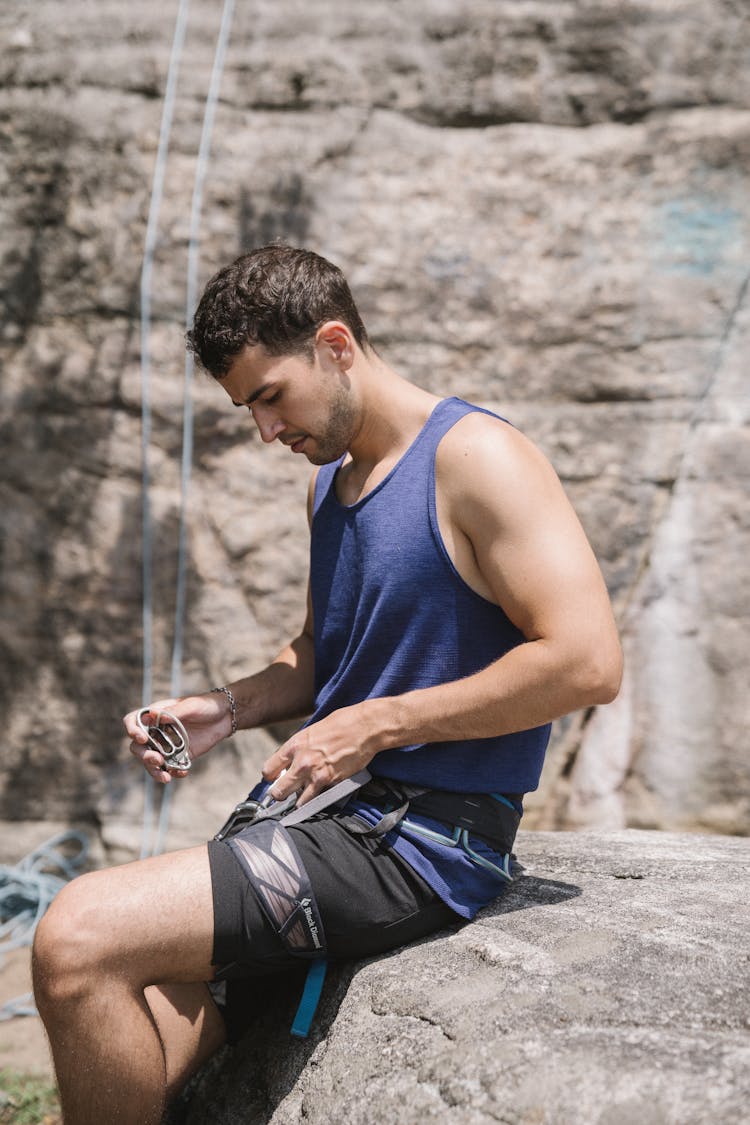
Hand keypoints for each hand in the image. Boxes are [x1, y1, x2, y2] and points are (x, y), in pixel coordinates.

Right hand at [124, 693, 231, 783]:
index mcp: (155, 715)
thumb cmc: (205, 705)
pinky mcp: (178, 755)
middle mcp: (156, 731)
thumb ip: (174, 712)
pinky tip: (182, 772)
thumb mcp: (191, 706)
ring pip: (151, 761)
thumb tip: (152, 714)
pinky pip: (169, 767)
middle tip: (158, 760)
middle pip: (138, 746)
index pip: (133, 721)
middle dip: (144, 756)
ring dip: (154, 771)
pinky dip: (172, 772)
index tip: (142, 739)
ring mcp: (166, 744)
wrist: (224, 716)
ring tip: (166, 778)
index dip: (132, 730)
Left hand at [262, 702, 380, 805]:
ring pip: (298, 801)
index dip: (271, 778)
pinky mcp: (332, 783)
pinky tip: (321, 792)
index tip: (275, 779)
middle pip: (278, 791)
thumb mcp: (313, 731)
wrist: (365, 727)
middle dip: (280, 795)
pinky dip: (319, 798)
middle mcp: (302, 761)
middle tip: (284, 794)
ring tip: (303, 798)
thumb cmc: (342, 723)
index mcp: (294, 745)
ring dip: (299, 801)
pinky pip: (319, 798)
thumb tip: (293, 760)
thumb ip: (301, 748)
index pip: (269, 770)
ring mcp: (316, 775)